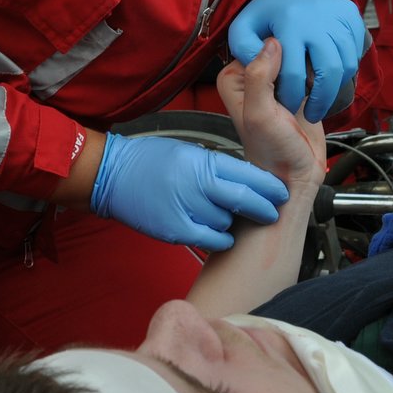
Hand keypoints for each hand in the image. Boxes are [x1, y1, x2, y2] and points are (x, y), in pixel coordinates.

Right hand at [90, 133, 289, 250]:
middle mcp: (195, 184)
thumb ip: (215, 166)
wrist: (111, 175)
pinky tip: (222, 235)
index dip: (268, 186)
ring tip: (228, 217)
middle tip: (273, 212)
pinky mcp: (174, 230)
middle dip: (264, 208)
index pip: (246, 174)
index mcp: (201, 160)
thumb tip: (247, 182)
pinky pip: (210, 240)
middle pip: (243, 200)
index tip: (280, 192)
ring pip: (226, 222)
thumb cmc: (149, 161)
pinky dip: (220, 239)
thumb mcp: (187, 152)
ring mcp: (185, 208)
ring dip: (233, 222)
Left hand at [216, 38, 324, 186]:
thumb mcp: (259, 115)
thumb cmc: (272, 151)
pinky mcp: (296, 87)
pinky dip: (317, 77)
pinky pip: (310, 68)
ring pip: (297, 55)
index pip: (255, 45)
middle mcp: (252, 77)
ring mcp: (275, 81)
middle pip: (278, 48)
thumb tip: (272, 43)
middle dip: (293, 64)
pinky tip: (314, 93)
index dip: (274, 56)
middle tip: (293, 93)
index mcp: (234, 79)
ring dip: (307, 71)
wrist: (296, 174)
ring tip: (303, 96)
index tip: (281, 77)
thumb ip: (259, 78)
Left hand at [227, 0, 363, 122]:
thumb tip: (267, 67)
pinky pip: (356, 53)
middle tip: (311, 112)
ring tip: (320, 97)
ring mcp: (337, 16)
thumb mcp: (240, 33)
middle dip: (321, 100)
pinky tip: (329, 75)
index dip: (290, 98)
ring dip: (335, 88)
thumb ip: (247, 54)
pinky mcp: (350, 16)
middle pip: (328, 73)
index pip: (294, 76)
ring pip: (346, 65)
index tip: (285, 107)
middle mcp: (315, 18)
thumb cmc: (260, 17)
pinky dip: (346, 70)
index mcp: (287, 24)